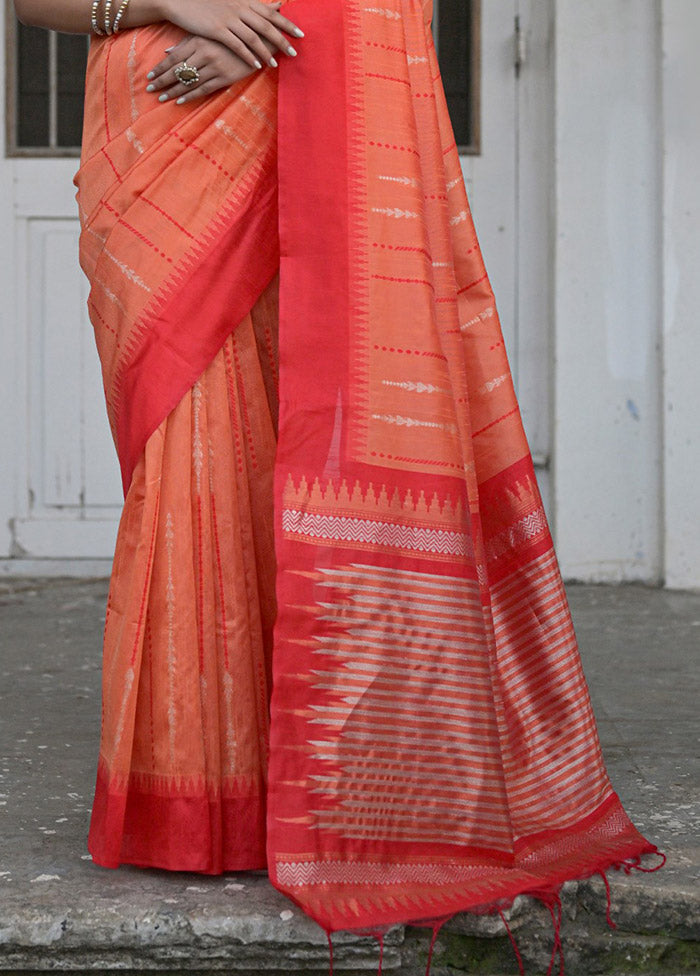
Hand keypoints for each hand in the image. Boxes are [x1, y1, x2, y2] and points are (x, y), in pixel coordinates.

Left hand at [146, 34, 263, 103]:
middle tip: (149, 90)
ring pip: (189, 82)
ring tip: (162, 98)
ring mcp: (214, 67)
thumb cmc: (227, 36)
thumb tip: (167, 52)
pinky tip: (179, 101)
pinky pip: (204, 89)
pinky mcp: (224, 78)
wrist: (256, 41)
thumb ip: (186, 43)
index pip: (173, 57)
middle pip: (178, 71)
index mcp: (198, 41)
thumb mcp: (205, 35)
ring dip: (174, 91)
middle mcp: (204, 54)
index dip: (160, 68)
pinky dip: (190, 96)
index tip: (149, 76)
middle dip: (162, 81)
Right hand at [159, 0, 302, 69]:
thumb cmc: (204, 0)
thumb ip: (247, 5)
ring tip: (277, 64)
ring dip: (267, 52)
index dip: (287, 22)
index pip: (271, 12)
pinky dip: (249, 56)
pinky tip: (257, 65)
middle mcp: (239, 8)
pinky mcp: (217, 30)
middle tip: (295, 51)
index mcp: (244, 0)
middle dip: (283, 39)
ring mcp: (229, 19)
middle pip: (267, 25)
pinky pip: (238, 46)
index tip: (300, 32)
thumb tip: (267, 6)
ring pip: (254, 38)